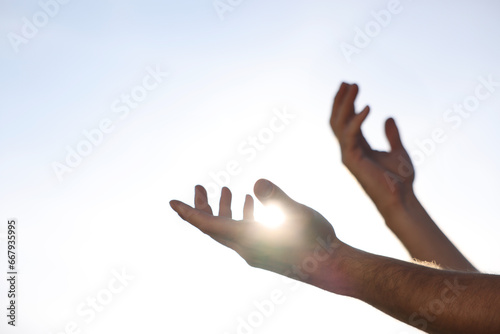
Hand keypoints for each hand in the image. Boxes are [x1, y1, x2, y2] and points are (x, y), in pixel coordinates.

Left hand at [170, 179, 340, 283]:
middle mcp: (247, 248)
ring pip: (232, 229)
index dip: (189, 212)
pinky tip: (253, 202)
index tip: (172, 202)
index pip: (208, 224)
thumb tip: (256, 183)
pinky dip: (244, 216)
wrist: (332, 268)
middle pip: (215, 226)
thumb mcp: (297, 213)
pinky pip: (246, 232)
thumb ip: (275, 197)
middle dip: (204, 206)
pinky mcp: (267, 252)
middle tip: (199, 186)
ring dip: (226, 209)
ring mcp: (257, 251)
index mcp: (248, 239)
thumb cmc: (317, 241)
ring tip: (231, 189)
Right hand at [330, 82, 414, 214]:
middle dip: (341, 100)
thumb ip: (391, 134)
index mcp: (358, 148)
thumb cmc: (400, 181)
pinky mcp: (351, 160)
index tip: (351, 86)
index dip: (348, 103)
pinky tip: (368, 107)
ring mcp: (348, 155)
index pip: (347, 121)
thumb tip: (388, 117)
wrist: (402, 200)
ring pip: (339, 124)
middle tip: (347, 82)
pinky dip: (357, 120)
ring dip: (345, 104)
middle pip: (338, 120)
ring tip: (353, 86)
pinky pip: (350, 135)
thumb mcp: (398, 151)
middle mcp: (349, 150)